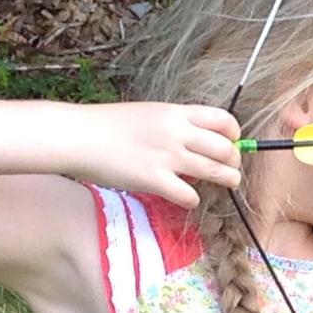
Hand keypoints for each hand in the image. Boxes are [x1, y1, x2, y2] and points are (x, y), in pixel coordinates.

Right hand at [67, 103, 241, 207]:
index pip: (224, 119)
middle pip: (226, 149)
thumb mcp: (149, 113)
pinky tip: (186, 198)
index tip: (232, 143)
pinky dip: (193, 199)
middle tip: (231, 169)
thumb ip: (176, 125)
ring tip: (228, 183)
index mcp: (176, 113)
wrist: (78, 136)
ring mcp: (167, 157)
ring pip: (217, 172)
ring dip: (228, 180)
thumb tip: (199, 141)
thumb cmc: (109, 125)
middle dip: (235, 161)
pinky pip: (189, 195)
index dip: (235, 134)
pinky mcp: (154, 180)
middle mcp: (177, 133)